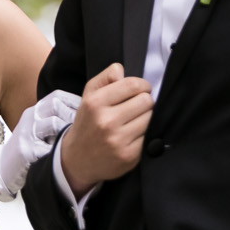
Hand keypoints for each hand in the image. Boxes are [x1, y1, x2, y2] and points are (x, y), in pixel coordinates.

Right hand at [0, 89, 80, 193]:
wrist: (3, 168)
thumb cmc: (29, 148)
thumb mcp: (40, 127)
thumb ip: (57, 119)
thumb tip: (88, 114)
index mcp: (35, 110)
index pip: (58, 96)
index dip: (76, 101)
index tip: (91, 111)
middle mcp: (30, 117)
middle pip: (56, 105)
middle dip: (74, 115)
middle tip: (88, 127)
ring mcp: (26, 133)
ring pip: (53, 123)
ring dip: (69, 131)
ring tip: (77, 142)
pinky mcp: (25, 151)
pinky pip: (49, 147)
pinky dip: (61, 152)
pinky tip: (68, 158)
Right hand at [58, 63, 151, 194]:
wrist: (77, 159)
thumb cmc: (88, 123)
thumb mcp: (89, 96)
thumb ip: (105, 77)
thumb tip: (121, 70)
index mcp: (96, 103)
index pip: (133, 85)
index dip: (143, 85)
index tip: (141, 90)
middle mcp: (106, 121)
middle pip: (146, 101)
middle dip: (145, 102)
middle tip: (137, 107)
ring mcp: (118, 140)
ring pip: (151, 119)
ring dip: (147, 118)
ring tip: (135, 122)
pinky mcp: (129, 156)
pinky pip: (150, 137)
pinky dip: (145, 135)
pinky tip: (134, 136)